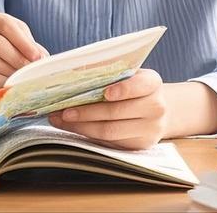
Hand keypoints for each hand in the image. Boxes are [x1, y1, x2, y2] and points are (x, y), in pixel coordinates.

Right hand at [0, 10, 49, 89]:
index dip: (23, 42)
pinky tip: (7, 84)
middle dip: (17, 59)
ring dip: (8, 72)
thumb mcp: (19, 40)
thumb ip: (30, 45)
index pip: (5, 25)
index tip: (37, 57)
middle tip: (30, 71)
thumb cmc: (7, 47)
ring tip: (20, 78)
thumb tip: (42, 58)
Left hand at [48, 69, 166, 149]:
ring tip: (61, 120)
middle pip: (117, 112)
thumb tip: (74, 71)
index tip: (106, 92)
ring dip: (82, 126)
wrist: (154, 110)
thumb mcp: (127, 75)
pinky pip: (109, 142)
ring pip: (110, 130)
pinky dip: (88, 134)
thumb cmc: (132, 87)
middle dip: (87, 112)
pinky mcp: (139, 146)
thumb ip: (109, 73)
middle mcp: (156, 107)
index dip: (123, 89)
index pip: (140, 85)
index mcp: (153, 83)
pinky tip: (73, 127)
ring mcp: (149, 129)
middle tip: (63, 110)